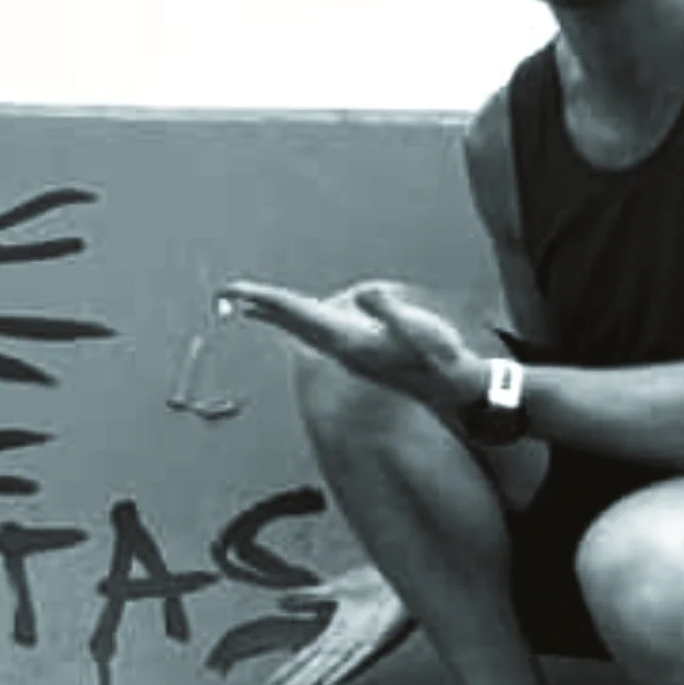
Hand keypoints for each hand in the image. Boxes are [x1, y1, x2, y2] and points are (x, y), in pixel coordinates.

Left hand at [216, 278, 481, 417]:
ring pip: (304, 329)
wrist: (456, 392)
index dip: (266, 300)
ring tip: (250, 303)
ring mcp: (352, 352)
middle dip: (261, 306)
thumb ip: (392, 314)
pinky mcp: (363, 351)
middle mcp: (343, 348)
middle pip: (292, 323)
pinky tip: (300, 318)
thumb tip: (363, 294)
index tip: (235, 291)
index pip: (297, 315)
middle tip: (227, 292)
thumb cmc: (442, 362)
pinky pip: (320, 331)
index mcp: (348, 340)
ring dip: (277, 314)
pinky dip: (301, 320)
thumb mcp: (423, 334)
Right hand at [259, 561, 415, 684]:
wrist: (399, 574)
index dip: (284, 675)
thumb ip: (307, 597)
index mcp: (333, 633)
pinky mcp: (376, 641)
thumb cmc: (373, 583)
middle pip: (310, 670)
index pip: (302, 659)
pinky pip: (356, 660)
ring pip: (328, 670)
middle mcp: (343, 643)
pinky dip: (341, 672)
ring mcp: (359, 643)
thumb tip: (279, 602)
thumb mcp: (332, 588)